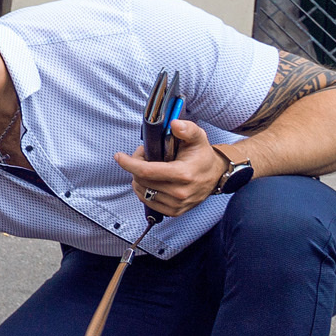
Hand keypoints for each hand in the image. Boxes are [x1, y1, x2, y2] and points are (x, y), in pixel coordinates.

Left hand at [116, 117, 230, 217]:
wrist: (216, 175)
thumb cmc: (202, 155)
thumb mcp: (198, 138)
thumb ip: (187, 129)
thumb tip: (174, 124)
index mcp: (183, 174)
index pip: (146, 171)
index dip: (129, 163)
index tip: (119, 156)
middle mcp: (180, 192)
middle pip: (141, 181)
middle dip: (135, 166)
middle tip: (143, 156)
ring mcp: (177, 204)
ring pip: (142, 192)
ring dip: (138, 178)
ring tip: (148, 167)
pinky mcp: (174, 211)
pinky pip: (148, 201)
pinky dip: (144, 190)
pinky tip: (150, 180)